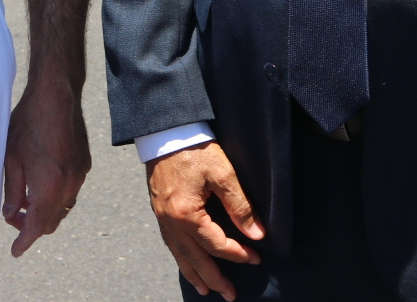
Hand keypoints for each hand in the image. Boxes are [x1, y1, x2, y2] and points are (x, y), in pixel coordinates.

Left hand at [2, 82, 90, 256]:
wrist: (55, 97)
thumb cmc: (27, 124)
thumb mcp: (10, 159)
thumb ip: (11, 191)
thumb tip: (10, 215)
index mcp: (48, 187)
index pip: (36, 227)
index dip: (24, 241)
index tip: (15, 251)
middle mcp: (68, 186)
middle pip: (51, 222)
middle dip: (33, 227)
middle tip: (14, 219)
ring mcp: (79, 176)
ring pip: (62, 208)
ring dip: (45, 211)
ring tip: (25, 200)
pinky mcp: (84, 165)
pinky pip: (70, 191)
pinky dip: (56, 196)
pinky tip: (41, 183)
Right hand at [147, 142, 264, 300]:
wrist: (165, 131)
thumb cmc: (194, 148)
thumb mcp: (222, 174)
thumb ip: (240, 206)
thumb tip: (257, 234)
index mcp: (187, 214)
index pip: (217, 244)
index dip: (238, 253)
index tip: (256, 258)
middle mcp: (171, 221)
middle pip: (195, 258)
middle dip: (214, 278)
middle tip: (230, 294)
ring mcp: (162, 217)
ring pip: (180, 255)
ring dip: (195, 274)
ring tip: (205, 290)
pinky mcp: (158, 211)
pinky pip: (170, 243)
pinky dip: (180, 258)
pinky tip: (186, 263)